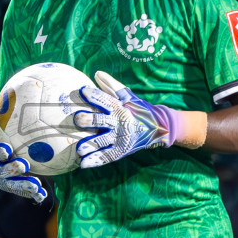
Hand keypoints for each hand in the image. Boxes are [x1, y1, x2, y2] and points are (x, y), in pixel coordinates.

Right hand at [0, 106, 47, 201]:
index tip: (6, 149)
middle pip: (1, 173)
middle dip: (11, 170)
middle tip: (23, 165)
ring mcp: (3, 182)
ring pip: (12, 186)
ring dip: (24, 186)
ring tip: (36, 186)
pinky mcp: (14, 188)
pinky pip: (23, 193)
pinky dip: (32, 194)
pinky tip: (42, 195)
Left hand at [72, 71, 193, 167]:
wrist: (160, 127)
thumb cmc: (139, 109)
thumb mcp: (128, 96)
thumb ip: (111, 85)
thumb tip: (96, 73)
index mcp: (121, 107)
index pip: (106, 100)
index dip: (95, 95)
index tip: (83, 91)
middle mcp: (120, 122)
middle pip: (102, 121)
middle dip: (89, 120)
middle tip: (77, 119)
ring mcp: (121, 138)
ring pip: (103, 141)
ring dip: (91, 145)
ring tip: (80, 149)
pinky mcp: (122, 150)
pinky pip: (107, 156)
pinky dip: (96, 161)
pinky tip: (84, 164)